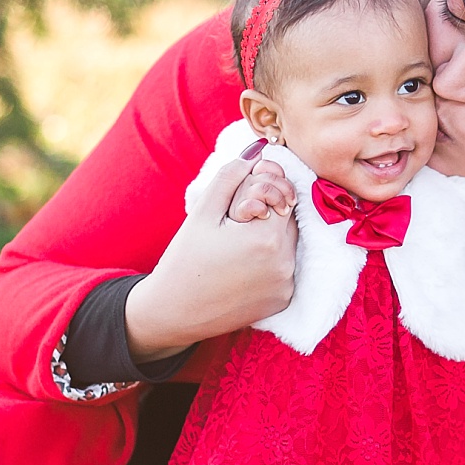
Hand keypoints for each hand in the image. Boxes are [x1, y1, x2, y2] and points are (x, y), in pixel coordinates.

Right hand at [125, 146, 296, 361]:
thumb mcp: (203, 211)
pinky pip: (286, 267)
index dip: (261, 189)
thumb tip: (256, 153)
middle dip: (267, 210)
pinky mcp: (283, 300)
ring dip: (270, 234)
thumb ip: (231, 177)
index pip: (281, 193)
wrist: (174, 312)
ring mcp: (286, 285)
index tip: (239, 199)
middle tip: (235, 221)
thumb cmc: (185, 259)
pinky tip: (243, 264)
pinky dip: (271, 259)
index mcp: (266, 238)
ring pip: (289, 242)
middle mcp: (284, 264)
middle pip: (288, 218)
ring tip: (237, 244)